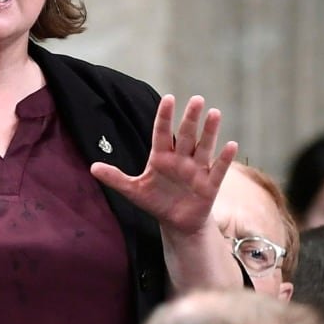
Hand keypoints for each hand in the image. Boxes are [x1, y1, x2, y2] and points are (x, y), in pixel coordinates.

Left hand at [90, 95, 237, 237]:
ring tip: (215, 113)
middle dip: (190, 118)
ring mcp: (196, 170)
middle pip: (185, 136)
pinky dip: (224, 158)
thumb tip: (92, 167)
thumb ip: (115, 178)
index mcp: (161, 157)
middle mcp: (181, 159)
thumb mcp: (134, 191)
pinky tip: (231, 145)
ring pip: (203, 147)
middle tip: (196, 99)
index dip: (165, 117)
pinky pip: (218, 170)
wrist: (177, 224)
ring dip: (209, 132)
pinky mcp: (209, 185)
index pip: (162, 132)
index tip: (168, 99)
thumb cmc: (156, 202)